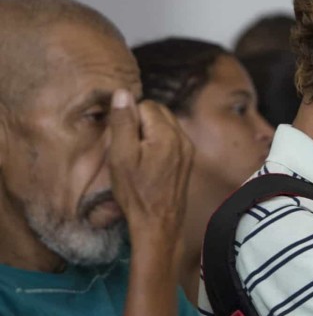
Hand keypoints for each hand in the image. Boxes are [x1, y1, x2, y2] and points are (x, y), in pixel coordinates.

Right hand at [108, 90, 193, 237]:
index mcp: (167, 134)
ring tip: (137, 156)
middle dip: (140, 122)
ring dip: (149, 132)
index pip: (146, 105)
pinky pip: (171, 139)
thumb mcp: (121, 156)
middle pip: (158, 112)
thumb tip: (123, 93)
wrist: (158, 222)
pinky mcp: (187, 160)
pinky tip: (148, 162)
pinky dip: (158, 143)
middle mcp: (183, 138)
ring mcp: (188, 149)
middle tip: (128, 147)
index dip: (129, 118)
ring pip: (165, 125)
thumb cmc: (136, 192)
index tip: (121, 139)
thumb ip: (122, 122)